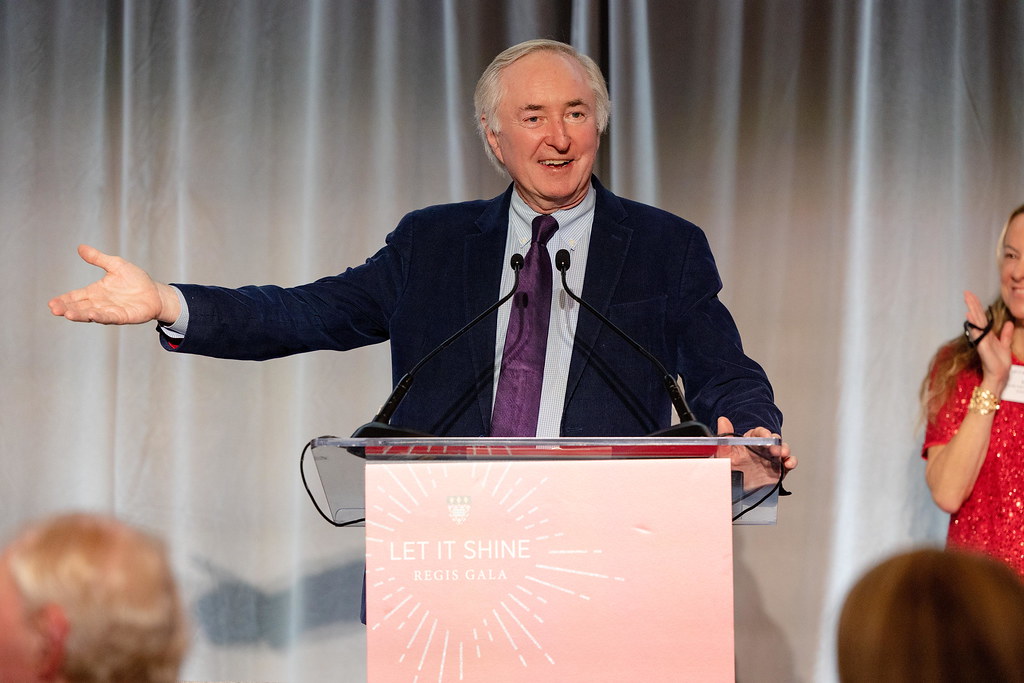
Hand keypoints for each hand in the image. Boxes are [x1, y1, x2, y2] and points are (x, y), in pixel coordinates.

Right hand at [48, 245, 179, 324]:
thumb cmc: (135, 280)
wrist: (155, 292)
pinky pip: (109, 316)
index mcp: (96, 292)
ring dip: (80, 314)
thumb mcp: (115, 265)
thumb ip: (98, 258)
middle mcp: (100, 303)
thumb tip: (80, 247)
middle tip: (54, 310)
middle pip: (80, 307)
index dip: (64, 300)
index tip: (51, 303)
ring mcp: (110, 310)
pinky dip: (100, 316)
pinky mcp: (123, 316)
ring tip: (68, 314)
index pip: (75, 296)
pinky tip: (91, 315)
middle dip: (67, 309)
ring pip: (91, 313)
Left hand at [715, 416, 795, 490]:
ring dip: (785, 450)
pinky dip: (791, 462)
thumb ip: (724, 438)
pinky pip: (788, 463)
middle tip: (774, 450)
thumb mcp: (724, 454)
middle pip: (774, 440)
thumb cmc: (730, 468)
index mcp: (751, 441)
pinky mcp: (778, 469)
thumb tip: (722, 420)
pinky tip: (789, 464)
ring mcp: (772, 458)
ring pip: (783, 449)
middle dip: (777, 443)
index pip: (760, 433)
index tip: (766, 436)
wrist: (735, 488)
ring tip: (783, 455)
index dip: (764, 433)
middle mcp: (763, 448)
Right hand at [965, 290, 1012, 392]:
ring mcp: (981, 340)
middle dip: (972, 304)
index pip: (982, 317)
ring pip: (976, 322)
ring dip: (972, 310)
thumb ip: (1006, 334)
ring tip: (968, 300)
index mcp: (987, 334)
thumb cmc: (1000, 362)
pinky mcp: (982, 346)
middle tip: (966, 292)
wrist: (999, 375)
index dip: (977, 306)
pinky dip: (973, 325)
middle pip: (977, 316)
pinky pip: (977, 333)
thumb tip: (1010, 323)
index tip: (972, 296)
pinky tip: (969, 316)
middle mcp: (982, 335)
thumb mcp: (1005, 345)